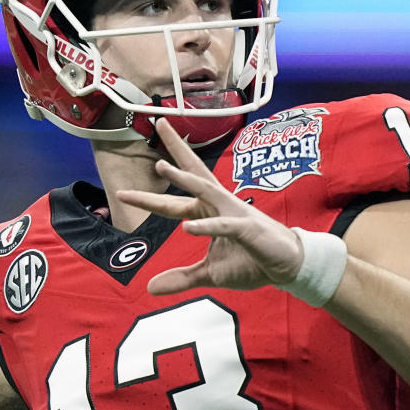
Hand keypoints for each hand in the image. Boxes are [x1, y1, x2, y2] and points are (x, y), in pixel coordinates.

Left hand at [116, 119, 304, 294]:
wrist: (288, 266)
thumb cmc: (252, 260)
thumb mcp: (210, 274)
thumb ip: (182, 278)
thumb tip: (151, 288)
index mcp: (207, 211)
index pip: (171, 202)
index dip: (147, 198)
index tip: (121, 192)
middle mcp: (219, 204)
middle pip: (192, 173)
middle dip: (175, 148)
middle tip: (159, 121)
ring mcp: (234, 213)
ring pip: (205, 190)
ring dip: (184, 179)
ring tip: (161, 165)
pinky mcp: (247, 228)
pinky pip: (224, 225)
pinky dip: (207, 226)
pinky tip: (188, 228)